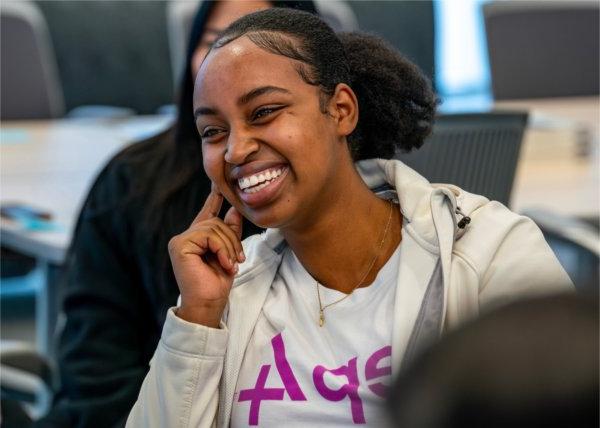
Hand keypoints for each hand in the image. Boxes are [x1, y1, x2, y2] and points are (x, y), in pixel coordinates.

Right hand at [168, 187, 244, 326]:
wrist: (208, 303)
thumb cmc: (217, 283)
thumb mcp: (229, 253)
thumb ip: (230, 232)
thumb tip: (234, 209)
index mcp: (197, 239)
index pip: (207, 214)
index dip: (213, 199)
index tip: (218, 185)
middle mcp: (186, 237)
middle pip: (216, 222)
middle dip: (232, 240)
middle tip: (238, 259)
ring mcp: (180, 240)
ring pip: (214, 228)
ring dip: (229, 247)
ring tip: (231, 264)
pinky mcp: (179, 245)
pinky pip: (208, 236)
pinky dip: (221, 249)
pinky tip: (224, 263)